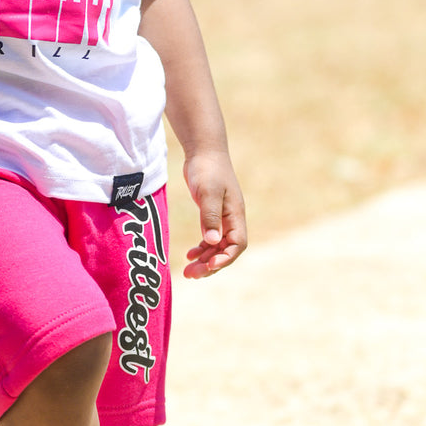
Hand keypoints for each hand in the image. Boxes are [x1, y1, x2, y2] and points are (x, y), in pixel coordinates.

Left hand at [182, 150, 246, 278]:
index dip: (224, 258)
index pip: (237, 244)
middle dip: (211, 265)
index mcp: (235, 215)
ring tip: (188, 271)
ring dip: (205, 260)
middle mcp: (231, 219)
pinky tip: (190, 254)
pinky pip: (210, 238)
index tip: (208, 266)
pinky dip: (202, 249)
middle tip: (191, 274)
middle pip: (226, 250)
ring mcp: (222, 217)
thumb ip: (210, 216)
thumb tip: (211, 241)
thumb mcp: (207, 192)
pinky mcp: (212, 214)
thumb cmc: (207, 169)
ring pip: (217, 246)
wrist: (204, 150)